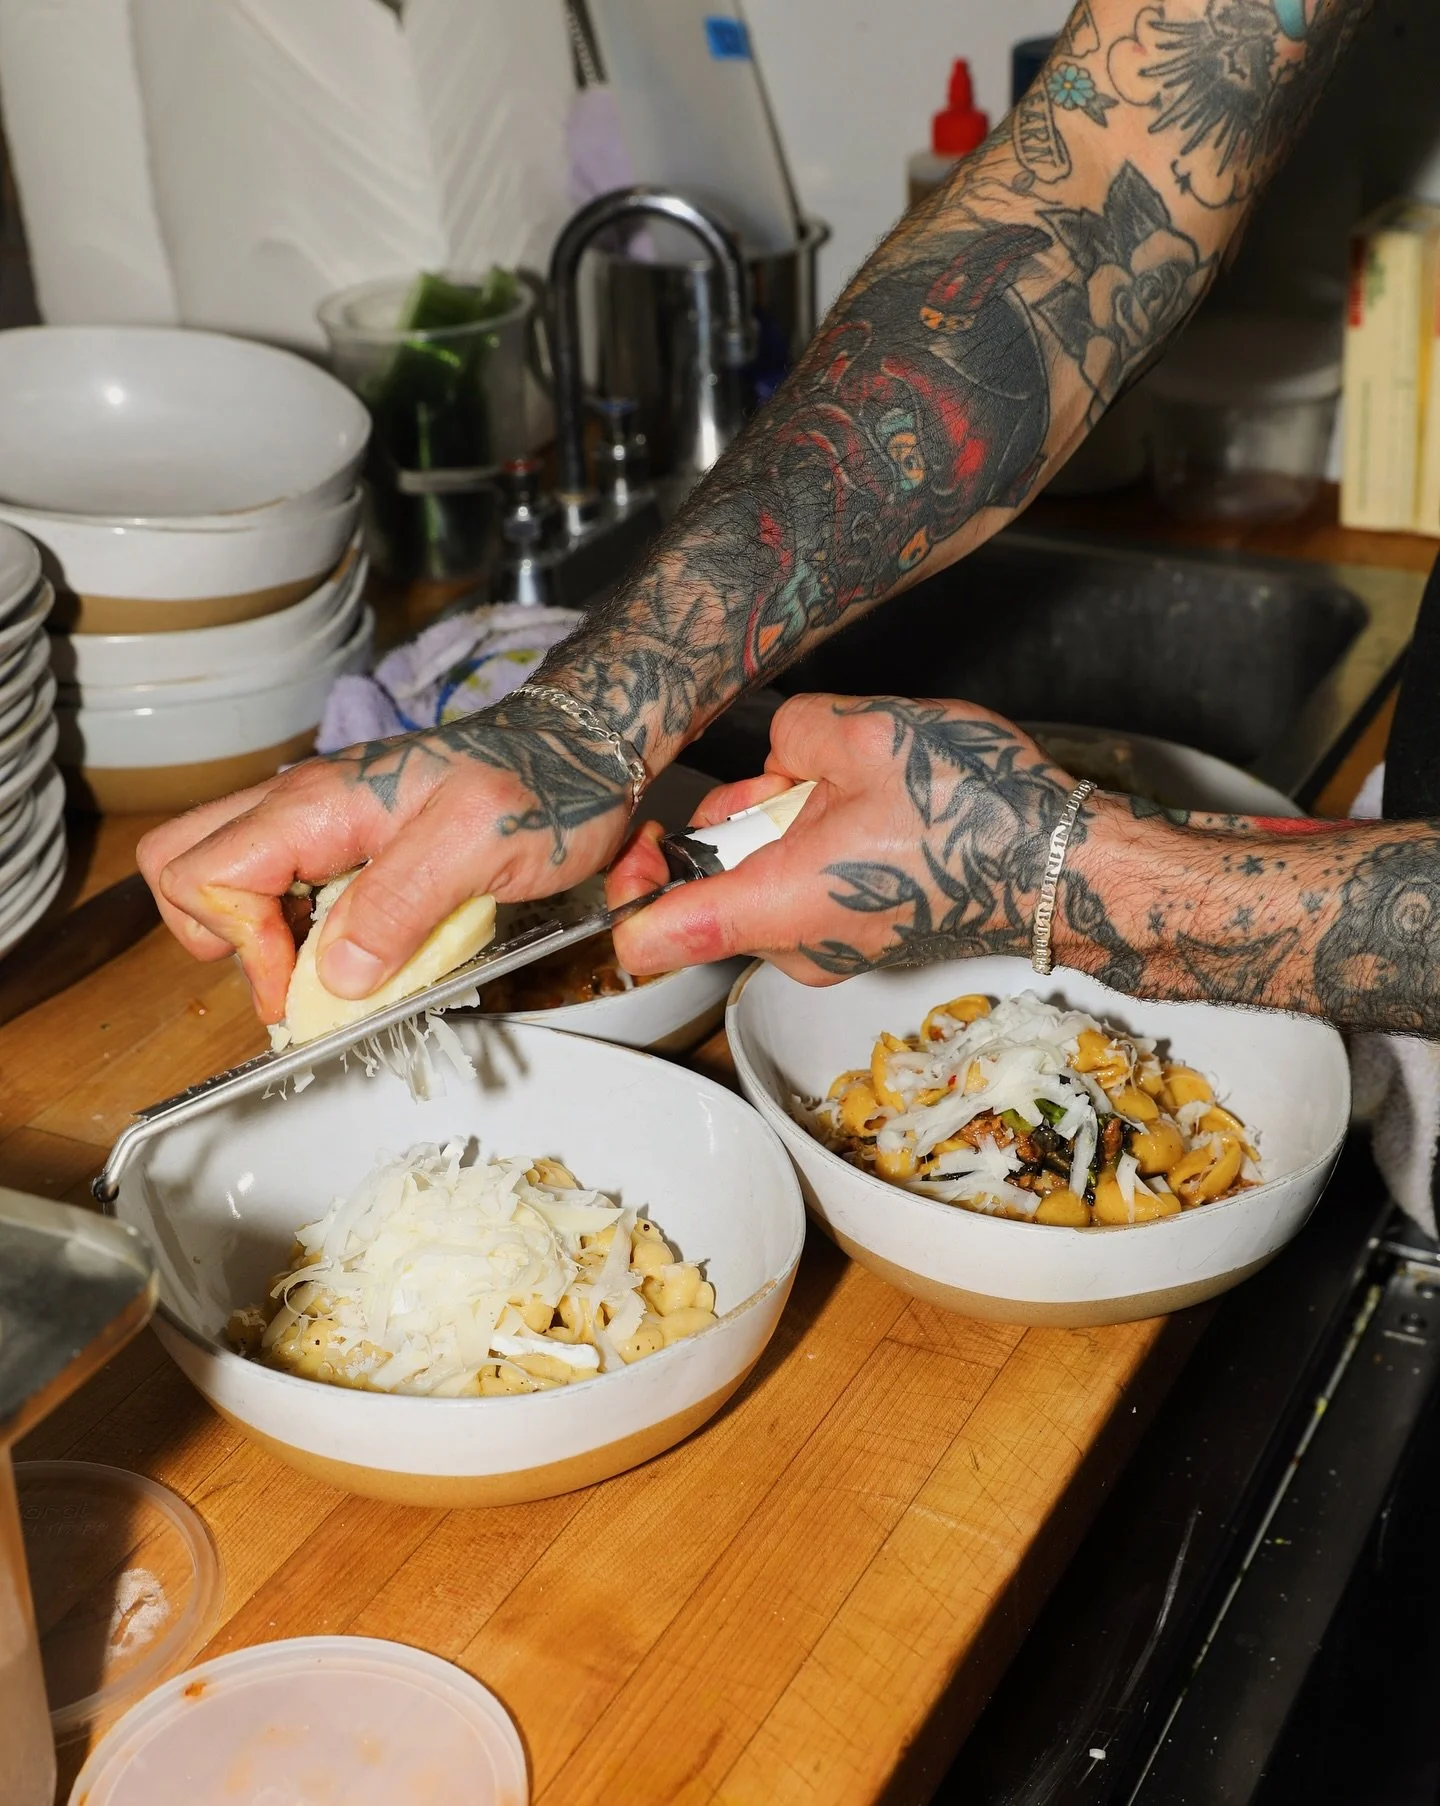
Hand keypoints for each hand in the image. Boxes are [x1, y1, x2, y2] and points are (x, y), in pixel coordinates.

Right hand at [137, 696, 634, 1022]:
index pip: (209, 876)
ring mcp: (322, 819)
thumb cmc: (542, 784)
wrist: (581, 748)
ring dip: (259, 934)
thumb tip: (338, 976)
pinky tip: (361, 944)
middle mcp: (305, 804)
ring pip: (224, 872)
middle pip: (184, 863)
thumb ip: (400, 905)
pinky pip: (283, 882)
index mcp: (321, 802)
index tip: (309, 990)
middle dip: (219, 935)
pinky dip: (300, 926)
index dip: (248, 949)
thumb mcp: (480, 847)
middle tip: (294, 976)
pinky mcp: (347, 838)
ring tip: (333, 966)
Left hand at [605, 692, 1080, 983]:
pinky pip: (803, 886)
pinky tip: (868, 812)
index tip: (645, 837)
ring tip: (850, 786)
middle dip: (737, 818)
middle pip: (711, 882)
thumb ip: (789, 736)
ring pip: (759, 878)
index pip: (645, 939)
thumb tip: (780, 753)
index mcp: (777, 904)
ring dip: (783, 823)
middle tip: (798, 776)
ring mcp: (829, 949)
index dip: (626, 885)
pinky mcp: (857, 939)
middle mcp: (795, 944)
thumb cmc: (976, 814)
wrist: (1061, 863)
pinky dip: (818, 844)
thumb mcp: (864, 733)